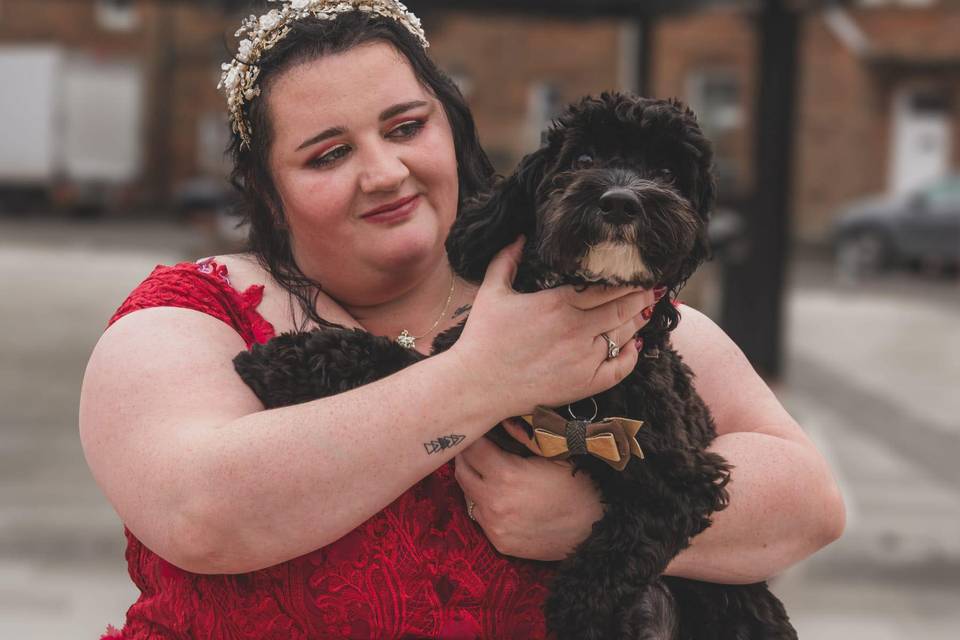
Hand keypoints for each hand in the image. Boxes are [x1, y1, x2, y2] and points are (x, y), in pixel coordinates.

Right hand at [448, 236, 658, 418]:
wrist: (478, 385)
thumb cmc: (483, 338)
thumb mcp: (492, 292)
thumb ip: (507, 260)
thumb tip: (521, 236)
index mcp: (557, 303)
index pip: (605, 287)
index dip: (626, 279)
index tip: (638, 272)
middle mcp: (576, 329)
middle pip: (622, 308)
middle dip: (641, 296)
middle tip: (655, 288)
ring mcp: (583, 358)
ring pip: (624, 334)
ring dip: (639, 320)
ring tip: (648, 309)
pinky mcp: (584, 384)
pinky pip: (619, 368)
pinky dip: (632, 355)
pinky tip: (635, 345)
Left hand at [454, 435, 603, 561]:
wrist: (594, 530)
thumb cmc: (578, 486)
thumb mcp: (554, 453)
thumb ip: (524, 436)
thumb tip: (503, 420)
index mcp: (506, 474)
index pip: (472, 449)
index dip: (474, 438)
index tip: (479, 432)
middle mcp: (494, 501)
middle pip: (462, 472)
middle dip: (466, 457)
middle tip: (476, 448)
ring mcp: (495, 525)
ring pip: (468, 496)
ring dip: (474, 482)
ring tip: (488, 472)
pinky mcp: (500, 542)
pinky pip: (480, 518)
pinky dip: (484, 505)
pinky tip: (501, 498)